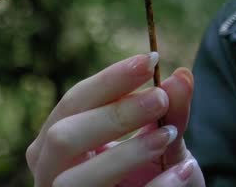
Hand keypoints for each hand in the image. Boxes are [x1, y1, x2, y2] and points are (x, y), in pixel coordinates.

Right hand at [26, 52, 204, 186]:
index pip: (74, 102)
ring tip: (168, 136)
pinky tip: (183, 171)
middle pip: (62, 137)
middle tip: (159, 100)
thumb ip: (172, 111)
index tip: (150, 61)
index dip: (109, 80)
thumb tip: (182, 76)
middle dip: (113, 115)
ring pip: (74, 180)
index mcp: (59, 141)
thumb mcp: (167, 140)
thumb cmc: (158, 172)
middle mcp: (52, 172)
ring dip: (125, 154)